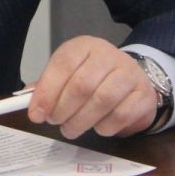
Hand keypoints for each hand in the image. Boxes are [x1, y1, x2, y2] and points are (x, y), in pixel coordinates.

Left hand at [27, 36, 155, 138]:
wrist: (132, 78)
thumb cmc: (94, 77)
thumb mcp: (69, 73)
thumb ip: (49, 87)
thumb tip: (31, 106)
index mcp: (84, 46)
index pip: (63, 64)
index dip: (47, 91)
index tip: (36, 114)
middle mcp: (108, 55)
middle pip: (82, 84)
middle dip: (63, 109)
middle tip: (55, 122)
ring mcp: (129, 74)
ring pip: (102, 100)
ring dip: (81, 121)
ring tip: (71, 129)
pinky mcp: (143, 95)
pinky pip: (122, 115)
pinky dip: (105, 126)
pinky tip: (97, 127)